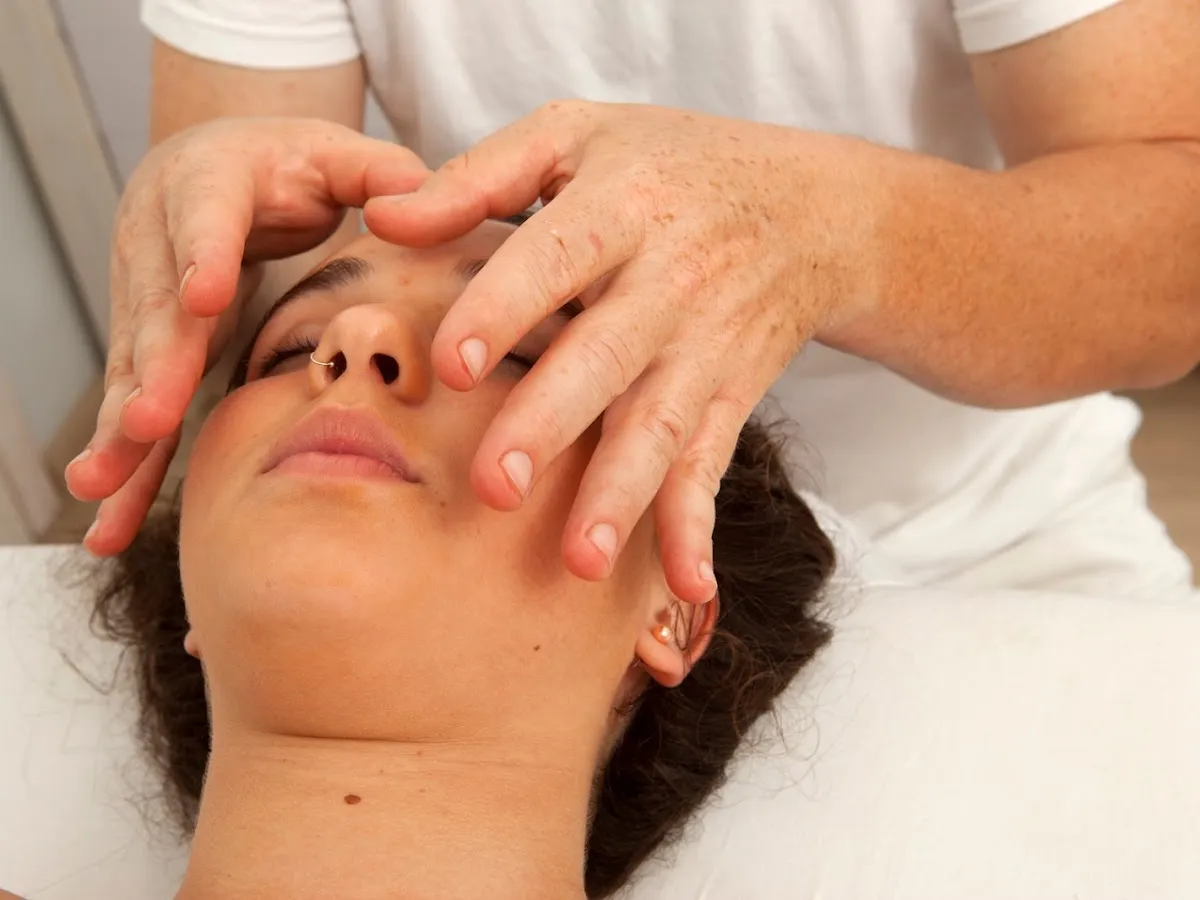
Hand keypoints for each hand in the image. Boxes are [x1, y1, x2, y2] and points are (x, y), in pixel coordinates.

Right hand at [67, 117, 429, 554]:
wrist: (221, 168)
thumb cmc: (289, 165)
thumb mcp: (337, 153)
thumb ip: (380, 172)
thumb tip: (416, 200)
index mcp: (212, 181)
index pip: (207, 216)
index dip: (204, 253)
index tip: (206, 296)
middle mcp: (163, 241)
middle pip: (159, 306)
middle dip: (155, 364)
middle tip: (153, 416)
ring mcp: (151, 299)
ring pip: (135, 366)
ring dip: (120, 425)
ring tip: (101, 481)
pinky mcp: (152, 349)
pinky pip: (136, 403)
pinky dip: (123, 459)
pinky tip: (105, 512)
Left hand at [364, 101, 871, 601]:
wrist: (811, 208)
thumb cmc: (669, 167)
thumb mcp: (577, 137)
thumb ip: (477, 176)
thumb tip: (379, 217)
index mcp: (622, 207)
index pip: (558, 254)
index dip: (507, 307)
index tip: (450, 364)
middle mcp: (669, 281)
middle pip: (606, 357)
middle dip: (552, 424)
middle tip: (495, 487)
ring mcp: (705, 346)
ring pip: (661, 426)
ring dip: (624, 495)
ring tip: (581, 563)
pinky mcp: (731, 395)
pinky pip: (713, 464)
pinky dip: (700, 528)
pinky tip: (687, 590)